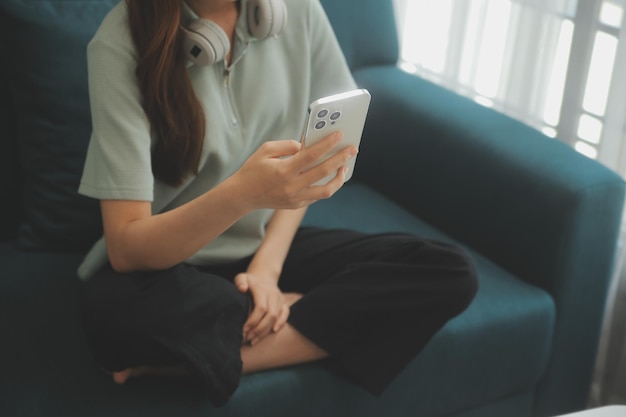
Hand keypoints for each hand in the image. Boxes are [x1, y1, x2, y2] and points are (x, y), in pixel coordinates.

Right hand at [232, 132, 356, 210]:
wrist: (243, 196)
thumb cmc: (254, 169)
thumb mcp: (266, 150)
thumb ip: (288, 145)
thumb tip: (307, 145)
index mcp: (284, 170)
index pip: (311, 155)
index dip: (327, 144)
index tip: (339, 134)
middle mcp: (292, 186)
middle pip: (324, 172)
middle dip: (341, 158)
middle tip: (353, 149)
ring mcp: (295, 198)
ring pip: (326, 191)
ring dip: (339, 178)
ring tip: (345, 167)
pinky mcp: (296, 205)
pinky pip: (317, 196)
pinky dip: (326, 185)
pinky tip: (331, 176)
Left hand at [234, 272, 289, 345]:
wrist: (263, 277)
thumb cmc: (249, 281)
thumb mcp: (242, 278)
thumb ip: (240, 282)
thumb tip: (242, 289)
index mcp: (262, 289)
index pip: (261, 307)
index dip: (253, 320)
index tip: (244, 330)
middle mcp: (273, 294)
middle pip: (270, 315)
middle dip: (259, 329)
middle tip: (248, 338)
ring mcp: (279, 298)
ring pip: (276, 317)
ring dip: (266, 330)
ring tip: (254, 340)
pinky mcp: (283, 303)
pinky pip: (286, 314)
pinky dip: (281, 323)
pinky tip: (273, 331)